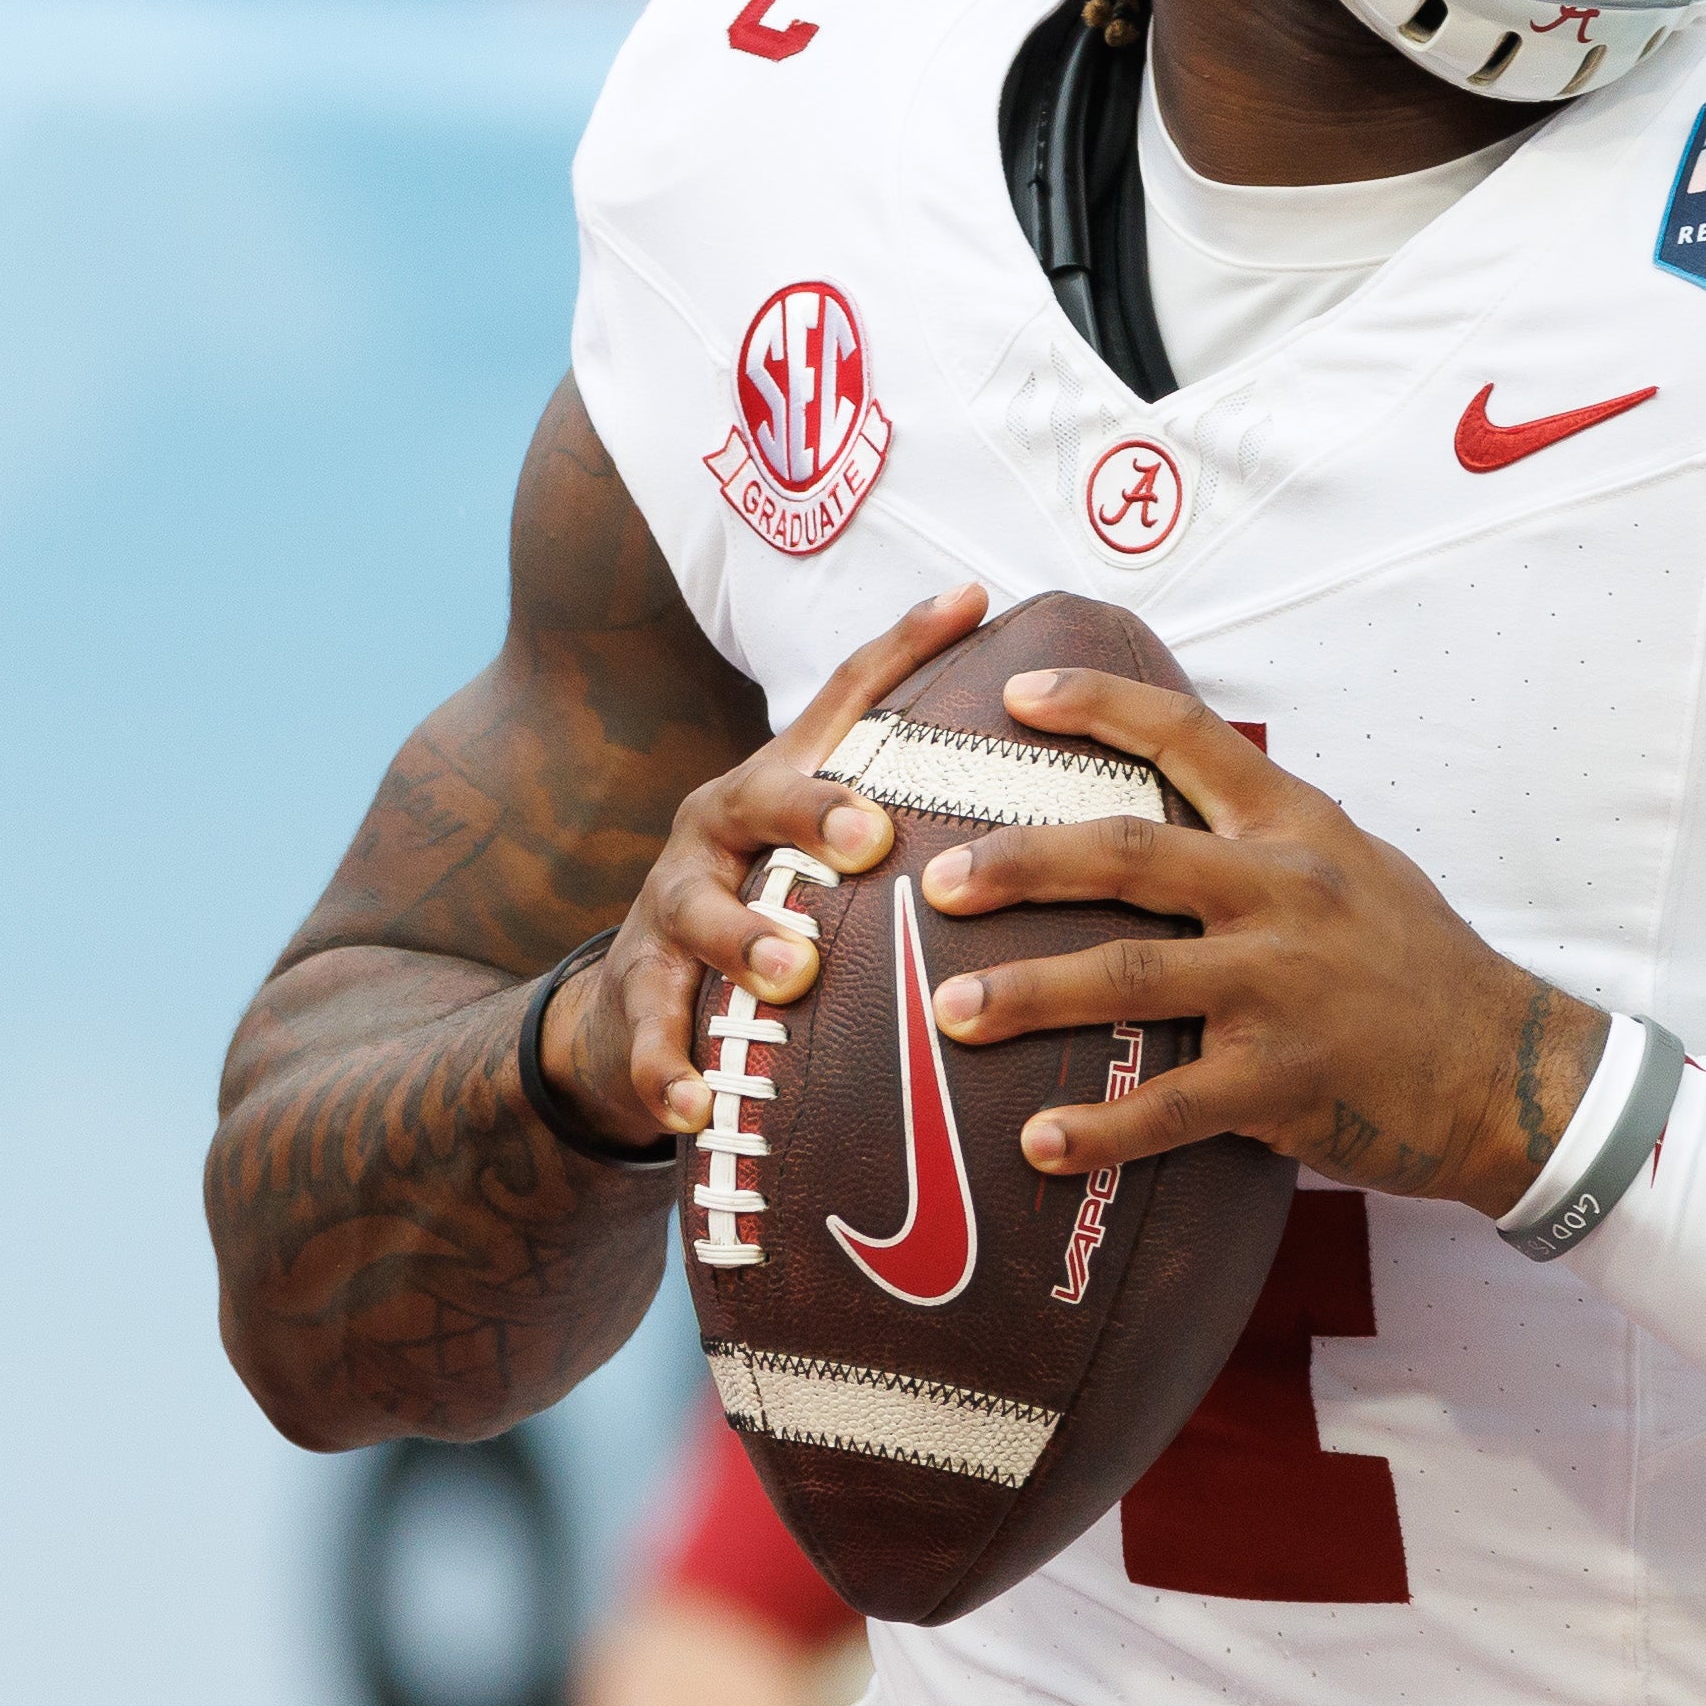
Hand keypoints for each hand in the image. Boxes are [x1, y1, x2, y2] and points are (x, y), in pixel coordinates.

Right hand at [528, 584, 989, 1151]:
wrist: (631, 1014)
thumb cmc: (769, 921)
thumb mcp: (828, 862)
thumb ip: (920, 826)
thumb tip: (1075, 798)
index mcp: (782, 786)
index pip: (845, 700)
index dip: (905, 646)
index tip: (973, 601)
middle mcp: (721, 828)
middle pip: (765, 796)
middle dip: (817, 808)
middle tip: (873, 837)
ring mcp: (672, 906)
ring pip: (700, 911)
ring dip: (747, 939)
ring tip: (794, 972)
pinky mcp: (636, 992)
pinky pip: (650, 1032)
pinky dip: (672, 1069)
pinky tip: (699, 1105)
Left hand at [914, 672, 1606, 1213]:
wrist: (1509, 1068)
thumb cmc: (1420, 966)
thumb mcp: (1355, 868)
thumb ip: (1264, 840)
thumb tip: (1162, 821)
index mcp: (1294, 830)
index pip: (1189, 739)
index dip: (1100, 707)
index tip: (1018, 695)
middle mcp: (1283, 893)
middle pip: (1130, 856)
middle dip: (1022, 862)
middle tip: (936, 877)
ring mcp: (1282, 987)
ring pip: (1133, 976)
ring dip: (1031, 992)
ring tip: (951, 1009)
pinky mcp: (1284, 1080)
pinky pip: (1173, 1107)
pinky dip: (1100, 1129)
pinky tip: (1037, 1141)